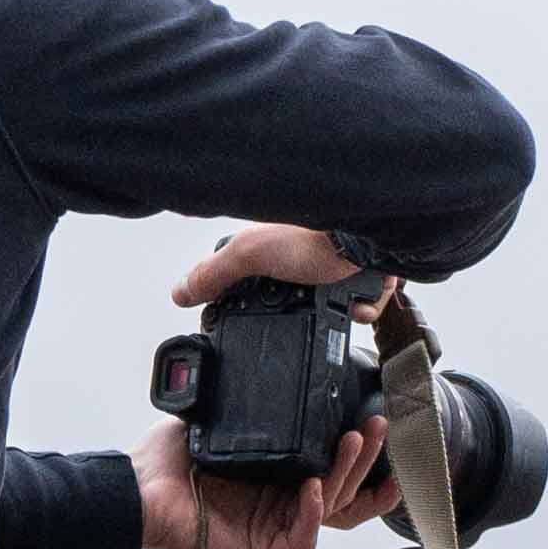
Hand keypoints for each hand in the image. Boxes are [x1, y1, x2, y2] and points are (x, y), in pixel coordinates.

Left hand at [137, 413, 399, 548]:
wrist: (137, 490)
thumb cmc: (166, 463)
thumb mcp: (218, 422)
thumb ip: (248, 404)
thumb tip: (268, 370)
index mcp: (274, 482)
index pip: (330, 475)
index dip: (360, 461)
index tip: (379, 430)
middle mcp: (277, 509)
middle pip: (340, 491)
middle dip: (364, 458)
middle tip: (377, 425)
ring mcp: (270, 534)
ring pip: (329, 510)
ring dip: (345, 474)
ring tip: (353, 441)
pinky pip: (302, 538)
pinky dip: (311, 512)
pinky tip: (312, 485)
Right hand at [174, 224, 390, 319]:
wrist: (368, 235)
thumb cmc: (313, 235)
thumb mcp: (249, 255)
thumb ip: (214, 273)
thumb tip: (179, 291)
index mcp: (274, 240)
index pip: (251, 273)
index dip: (248, 296)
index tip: (249, 313)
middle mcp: (306, 246)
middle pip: (291, 292)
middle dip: (296, 306)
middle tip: (300, 306)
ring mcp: (338, 258)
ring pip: (327, 298)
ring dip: (331, 310)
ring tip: (332, 307)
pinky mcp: (366, 270)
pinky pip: (361, 301)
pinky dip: (359, 307)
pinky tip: (354, 303)